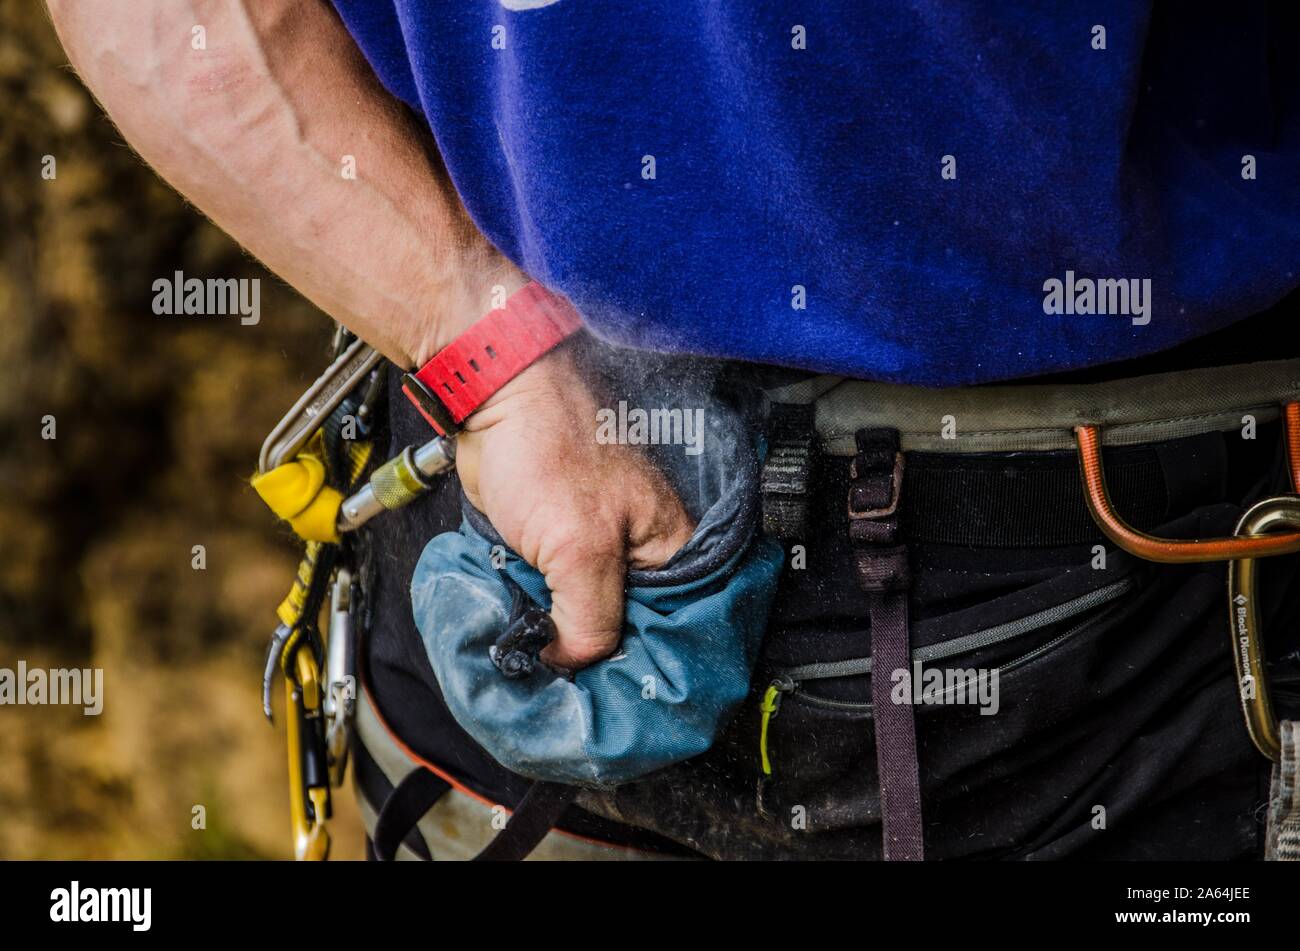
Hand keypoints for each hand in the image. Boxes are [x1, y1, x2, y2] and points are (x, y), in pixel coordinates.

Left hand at [454, 343, 695, 668]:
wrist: (492, 399)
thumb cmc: (546, 446)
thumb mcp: (579, 550)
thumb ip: (590, 619)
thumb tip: (573, 664)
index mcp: (671, 546)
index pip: (677, 628)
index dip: (647, 665)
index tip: (618, 701)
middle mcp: (642, 551)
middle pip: (631, 628)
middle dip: (598, 658)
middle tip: (571, 691)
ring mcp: (597, 549)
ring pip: (587, 615)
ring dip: (562, 640)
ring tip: (542, 667)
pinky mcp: (556, 546)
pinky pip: (554, 598)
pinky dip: (538, 617)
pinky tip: (525, 634)